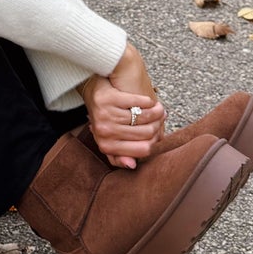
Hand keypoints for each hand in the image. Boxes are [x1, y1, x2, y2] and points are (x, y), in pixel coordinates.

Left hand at [79, 44, 166, 169]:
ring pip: (144, 118)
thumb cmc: (103, 115)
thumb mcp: (109, 138)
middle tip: (161, 118)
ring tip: (159, 109)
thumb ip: (120, 154)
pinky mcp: (109, 98)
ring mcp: (106, 115)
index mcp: (106, 145)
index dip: (155, 142)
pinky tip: (150, 101)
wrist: (90, 88)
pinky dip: (148, 101)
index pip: (142, 150)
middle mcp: (105, 132)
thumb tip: (132, 165)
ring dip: (157, 112)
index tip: (159, 133)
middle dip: (158, 125)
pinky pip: (139, 102)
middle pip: (146, 134)